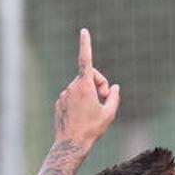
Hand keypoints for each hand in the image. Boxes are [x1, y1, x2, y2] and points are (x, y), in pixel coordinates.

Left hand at [54, 28, 120, 145]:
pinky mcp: (59, 102)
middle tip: (105, 99)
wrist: (71, 144)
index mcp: (85, 86)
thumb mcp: (110, 113)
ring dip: (90, 94)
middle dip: (99, 84)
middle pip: (89, 76)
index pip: (86, 60)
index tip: (84, 31)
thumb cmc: (92, 129)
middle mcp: (72, 87)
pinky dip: (80, 101)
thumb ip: (114, 97)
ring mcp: (64, 94)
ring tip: (94, 111)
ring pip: (81, 87)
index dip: (86, 45)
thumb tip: (114, 87)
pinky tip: (83, 116)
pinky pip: (73, 96)